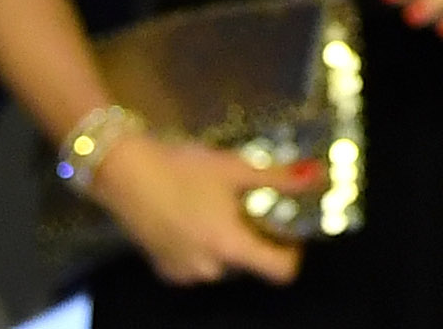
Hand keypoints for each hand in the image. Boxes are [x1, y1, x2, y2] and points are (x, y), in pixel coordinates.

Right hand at [89, 123, 310, 286]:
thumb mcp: (235, 170)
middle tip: (250, 204)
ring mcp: (184, 273)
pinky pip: (200, 264)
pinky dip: (205, 247)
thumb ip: (278, 178)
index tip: (289, 228)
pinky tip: (195, 216)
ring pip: (225, 264)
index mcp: (231, 248)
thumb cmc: (185, 169)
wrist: (126, 174)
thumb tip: (316, 176)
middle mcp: (209, 270)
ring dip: (230, 241)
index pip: (279, 271)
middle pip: (251, 263)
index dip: (292, 251)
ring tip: (219, 206)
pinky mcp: (164, 270)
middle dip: (257, 237)